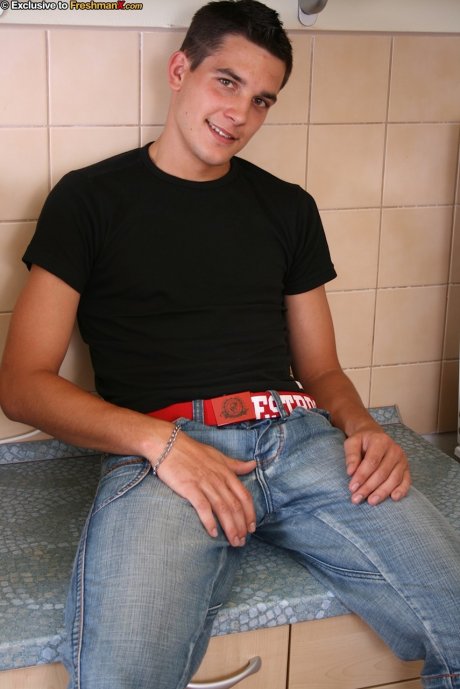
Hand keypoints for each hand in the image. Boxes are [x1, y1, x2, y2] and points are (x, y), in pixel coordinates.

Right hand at [154, 431, 256, 546]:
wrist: (168, 444)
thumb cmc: (192, 451)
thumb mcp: (217, 456)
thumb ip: (235, 464)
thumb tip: (253, 465)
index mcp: (226, 472)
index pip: (244, 496)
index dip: (250, 513)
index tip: (252, 528)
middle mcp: (218, 479)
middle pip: (235, 506)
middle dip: (241, 526)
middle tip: (242, 541)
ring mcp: (204, 483)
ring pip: (223, 509)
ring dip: (230, 527)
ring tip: (233, 541)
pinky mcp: (190, 488)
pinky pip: (203, 507)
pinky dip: (210, 521)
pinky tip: (213, 533)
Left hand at [344, 429, 410, 505]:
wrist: (375, 436)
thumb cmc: (362, 442)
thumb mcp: (352, 442)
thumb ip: (351, 456)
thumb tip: (351, 472)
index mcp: (380, 441)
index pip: (372, 461)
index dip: (362, 476)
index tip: (352, 488)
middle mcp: (394, 450)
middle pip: (382, 472)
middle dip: (369, 487)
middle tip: (357, 498)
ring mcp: (402, 460)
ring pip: (394, 479)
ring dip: (382, 492)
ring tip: (370, 501)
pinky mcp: (407, 469)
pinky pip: (406, 481)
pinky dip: (401, 490)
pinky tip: (393, 498)